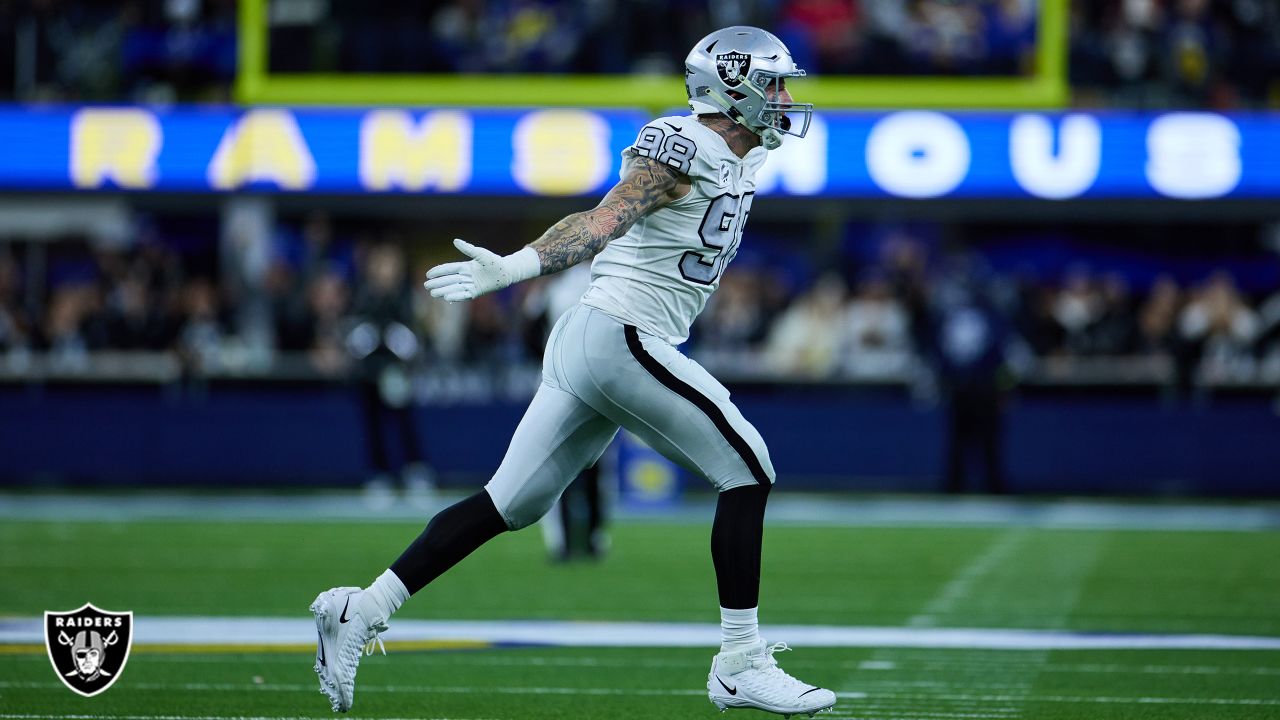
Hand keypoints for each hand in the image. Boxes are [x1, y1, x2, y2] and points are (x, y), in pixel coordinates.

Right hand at [424, 239, 539, 302]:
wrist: (506, 272)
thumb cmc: (494, 261)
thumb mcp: (480, 253)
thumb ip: (468, 249)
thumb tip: (455, 241)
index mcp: (465, 266)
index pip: (449, 269)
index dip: (438, 271)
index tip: (428, 274)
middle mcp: (466, 276)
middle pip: (449, 280)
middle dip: (438, 283)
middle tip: (426, 286)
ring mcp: (470, 284)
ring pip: (454, 288)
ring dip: (443, 290)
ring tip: (433, 293)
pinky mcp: (476, 291)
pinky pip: (464, 294)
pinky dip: (456, 296)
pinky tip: (447, 298)